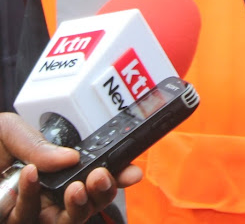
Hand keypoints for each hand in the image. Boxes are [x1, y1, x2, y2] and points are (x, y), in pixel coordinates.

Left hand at [0, 112, 141, 223]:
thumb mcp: (8, 129)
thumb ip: (38, 142)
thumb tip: (72, 158)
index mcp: (55, 167)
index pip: (93, 171)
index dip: (116, 172)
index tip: (133, 171)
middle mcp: (48, 192)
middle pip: (87, 200)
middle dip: (102, 192)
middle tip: (106, 177)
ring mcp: (30, 212)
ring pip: (66, 219)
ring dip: (77, 205)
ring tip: (79, 185)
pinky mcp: (12, 221)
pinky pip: (27, 219)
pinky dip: (31, 198)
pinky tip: (31, 176)